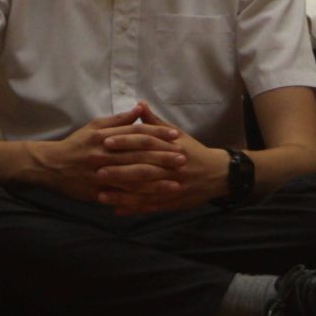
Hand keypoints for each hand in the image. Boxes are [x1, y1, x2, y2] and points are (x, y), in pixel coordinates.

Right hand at [33, 102, 182, 202]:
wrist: (50, 166)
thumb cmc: (76, 144)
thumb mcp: (94, 126)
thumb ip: (119, 119)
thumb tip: (139, 109)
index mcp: (105, 136)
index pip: (137, 133)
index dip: (158, 134)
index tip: (176, 135)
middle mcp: (104, 154)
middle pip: (139, 155)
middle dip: (163, 157)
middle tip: (183, 158)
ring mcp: (101, 174)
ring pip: (132, 177)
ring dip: (156, 180)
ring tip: (176, 182)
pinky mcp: (97, 190)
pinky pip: (121, 194)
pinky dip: (138, 197)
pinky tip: (154, 200)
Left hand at [95, 105, 225, 214]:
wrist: (219, 174)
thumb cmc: (194, 152)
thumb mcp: (178, 135)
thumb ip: (155, 123)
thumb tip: (139, 104)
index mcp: (174, 149)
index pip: (147, 143)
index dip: (125, 141)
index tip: (105, 141)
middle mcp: (174, 168)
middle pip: (144, 169)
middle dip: (119, 171)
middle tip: (97, 170)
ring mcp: (174, 187)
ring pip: (145, 192)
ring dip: (122, 195)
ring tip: (101, 195)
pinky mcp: (174, 202)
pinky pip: (151, 207)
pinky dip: (133, 210)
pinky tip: (117, 211)